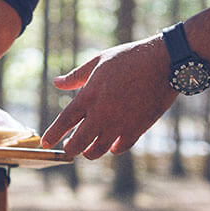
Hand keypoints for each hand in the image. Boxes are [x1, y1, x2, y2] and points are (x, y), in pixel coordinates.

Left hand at [41, 36, 176, 158]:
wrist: (163, 62)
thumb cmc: (129, 58)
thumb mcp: (98, 62)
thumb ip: (76, 76)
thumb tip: (57, 83)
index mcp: (89, 95)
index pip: (64, 121)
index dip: (53, 134)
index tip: (46, 142)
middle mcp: (102, 114)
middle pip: (78, 143)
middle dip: (70, 149)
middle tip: (68, 148)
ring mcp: (120, 123)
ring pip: (98, 150)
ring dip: (90, 152)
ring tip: (87, 149)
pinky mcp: (138, 128)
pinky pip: (120, 147)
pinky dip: (113, 148)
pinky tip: (111, 145)